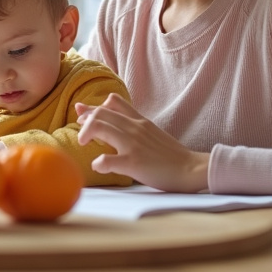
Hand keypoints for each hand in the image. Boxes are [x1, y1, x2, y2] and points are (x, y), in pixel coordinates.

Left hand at [76, 93, 209, 192]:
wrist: (190, 168)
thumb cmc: (170, 154)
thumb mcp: (151, 131)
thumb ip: (134, 124)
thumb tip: (116, 123)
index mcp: (139, 121)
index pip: (113, 102)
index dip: (94, 107)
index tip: (82, 114)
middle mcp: (134, 128)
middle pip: (101, 113)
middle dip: (86, 119)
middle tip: (81, 132)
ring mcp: (133, 145)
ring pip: (101, 127)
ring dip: (86, 133)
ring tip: (82, 143)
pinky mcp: (134, 163)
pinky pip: (108, 160)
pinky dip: (98, 163)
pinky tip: (98, 166)